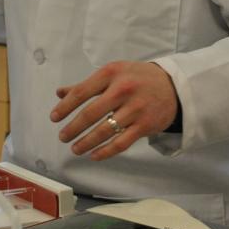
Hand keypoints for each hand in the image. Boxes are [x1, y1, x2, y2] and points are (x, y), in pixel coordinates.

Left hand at [50, 61, 177, 160]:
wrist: (173, 86)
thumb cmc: (137, 78)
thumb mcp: (114, 73)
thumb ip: (87, 84)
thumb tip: (60, 93)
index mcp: (111, 73)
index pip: (81, 92)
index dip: (65, 107)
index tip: (54, 118)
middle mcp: (123, 90)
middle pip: (91, 113)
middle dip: (73, 128)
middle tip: (62, 136)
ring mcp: (135, 108)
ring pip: (105, 130)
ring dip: (86, 142)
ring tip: (75, 148)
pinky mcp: (145, 125)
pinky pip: (121, 143)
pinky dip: (105, 151)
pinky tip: (94, 155)